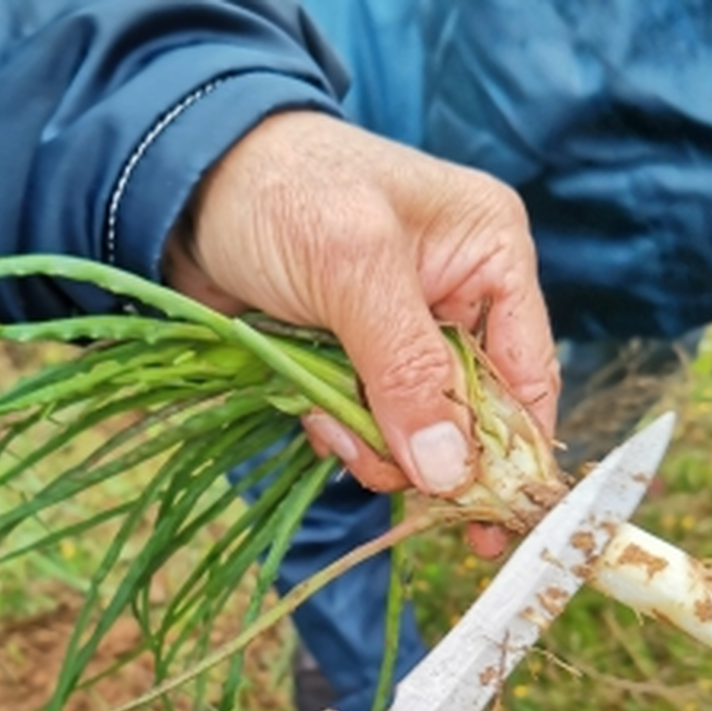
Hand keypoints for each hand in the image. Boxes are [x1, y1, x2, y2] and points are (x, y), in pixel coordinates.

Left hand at [165, 112, 557, 554]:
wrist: (184, 186)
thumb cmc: (280, 194)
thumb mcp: (352, 267)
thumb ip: (406, 368)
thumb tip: (450, 470)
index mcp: (489, 255)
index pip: (528, 371)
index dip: (516, 451)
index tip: (493, 523)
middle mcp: (456, 296)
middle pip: (470, 412)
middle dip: (426, 449)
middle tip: (384, 472)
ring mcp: (401, 331)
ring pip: (413, 426)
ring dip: (372, 442)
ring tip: (328, 425)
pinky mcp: (353, 356)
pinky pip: (365, 420)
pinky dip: (339, 429)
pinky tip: (310, 415)